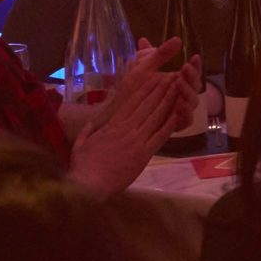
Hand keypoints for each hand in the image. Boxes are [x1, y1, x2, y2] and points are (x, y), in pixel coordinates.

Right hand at [67, 40, 194, 196]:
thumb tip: (89, 123)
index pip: (132, 102)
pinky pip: (160, 136)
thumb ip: (87, 132)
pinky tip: (179, 114)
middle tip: (174, 75)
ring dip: (169, 101)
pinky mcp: (143, 154)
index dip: (145, 88)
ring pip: (156, 116)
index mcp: (113, 125)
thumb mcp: (81, 144)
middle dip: (161, 89)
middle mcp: (126, 128)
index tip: (155, 77)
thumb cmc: (82, 166)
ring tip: (179, 88)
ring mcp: (136, 140)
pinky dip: (170, 124)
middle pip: (147, 105)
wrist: (88, 184)